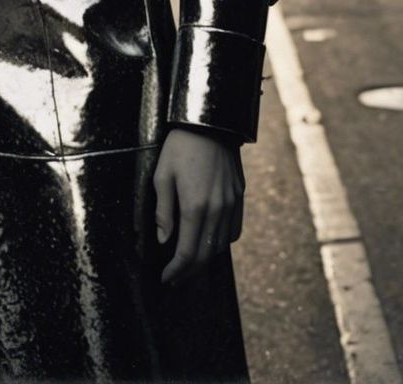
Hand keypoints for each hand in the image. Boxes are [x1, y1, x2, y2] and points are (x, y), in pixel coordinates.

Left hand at [153, 127, 244, 284]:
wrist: (211, 123)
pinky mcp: (239, 197)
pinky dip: (221, 243)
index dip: (176, 271)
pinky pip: (234, 231)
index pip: (188, 253)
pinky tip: (209, 240)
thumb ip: (163, 211)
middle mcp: (217, 211)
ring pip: (221, 246)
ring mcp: (231, 205)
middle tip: (175, 278)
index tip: (166, 279)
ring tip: (190, 262)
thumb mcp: (162, 175)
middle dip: (190, 272)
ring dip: (206, 259)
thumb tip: (164, 241)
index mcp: (195, 207)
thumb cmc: (181, 147)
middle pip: (206, 255)